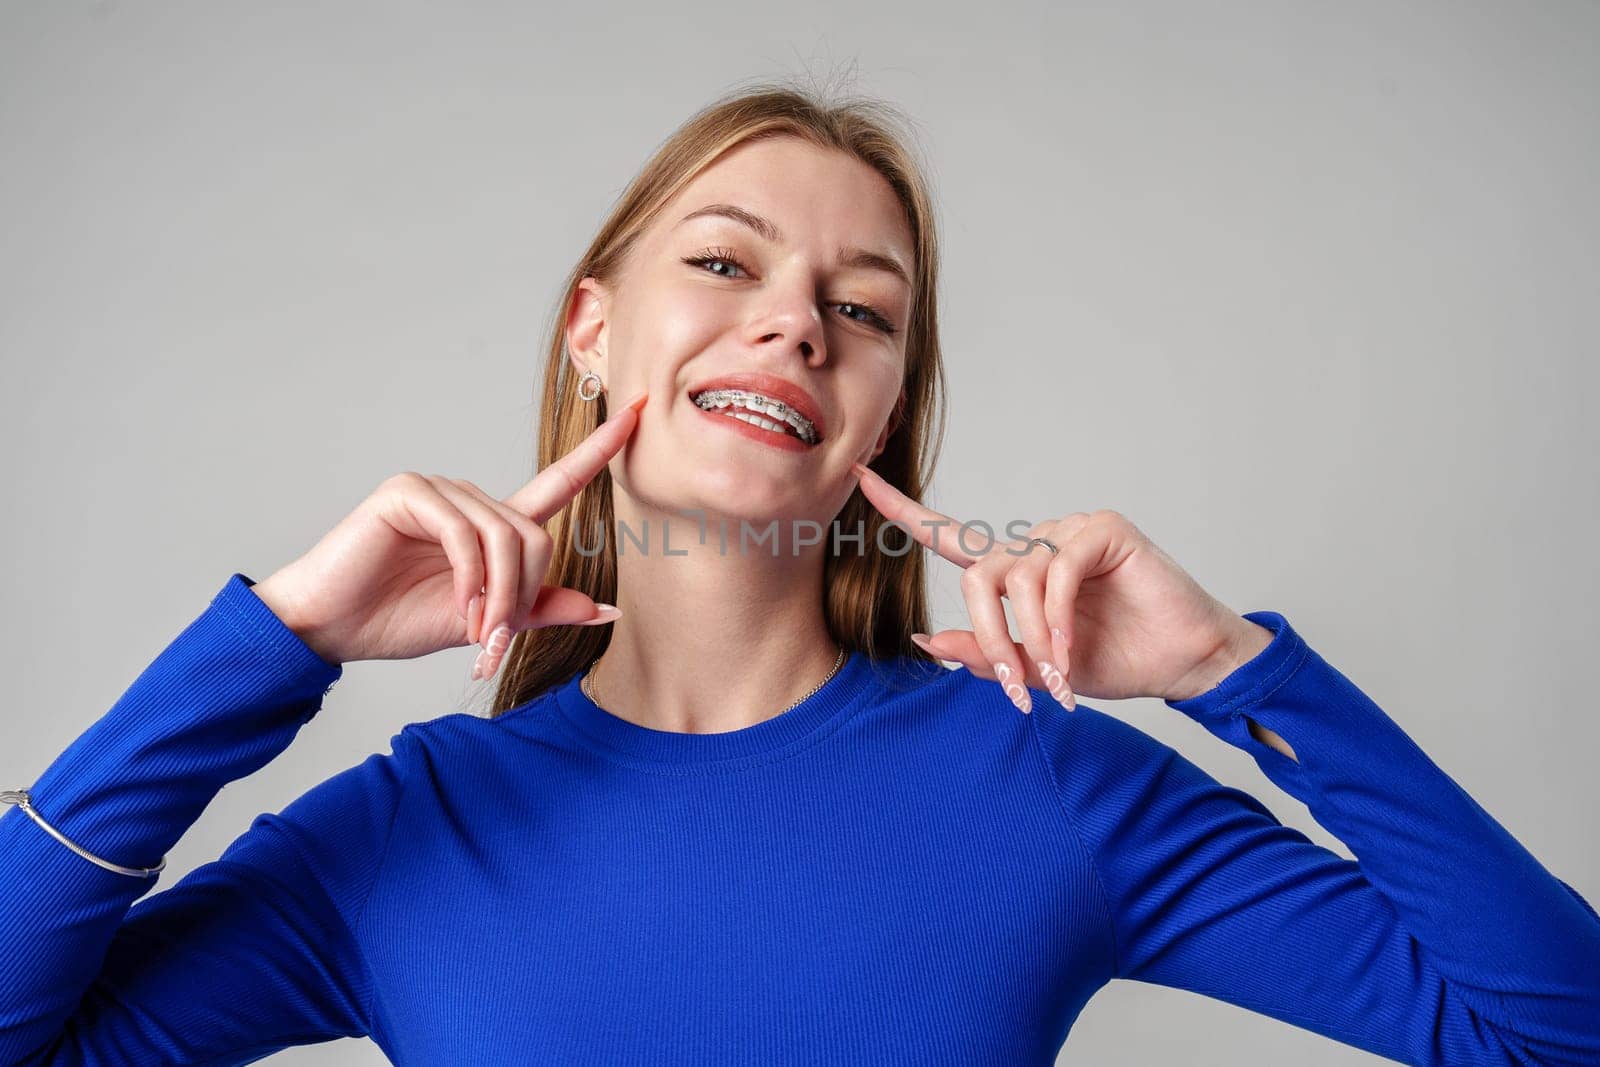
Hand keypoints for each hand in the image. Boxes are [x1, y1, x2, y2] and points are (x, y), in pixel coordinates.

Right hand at [252, 391, 647, 674]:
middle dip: (522, 595)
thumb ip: (540, 609)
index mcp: (493, 525)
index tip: (642, 412)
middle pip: (536, 535)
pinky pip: (466, 532)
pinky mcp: (409, 492)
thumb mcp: (487, 622)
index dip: (600, 450)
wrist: (334, 628)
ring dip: (498, 594)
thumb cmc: (399, 620)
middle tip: (493, 637)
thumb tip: (607, 611)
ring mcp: (439, 489)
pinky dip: (471, 576)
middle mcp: (471, 499)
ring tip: (473, 627)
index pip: (559, 481)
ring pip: (507, 536)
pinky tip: (456, 604)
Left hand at [850, 463, 1270, 713]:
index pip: (951, 538)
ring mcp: (1071, 531)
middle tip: (1018, 688)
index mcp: (1017, 572)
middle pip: (979, 574)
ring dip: (1031, 638)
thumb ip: (985, 654)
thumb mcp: (1036, 669)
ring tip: (1057, 675)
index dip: (904, 512)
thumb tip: (924, 637)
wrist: (1183, 664)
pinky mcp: (1104, 530)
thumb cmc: (1116, 660)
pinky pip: (1056, 571)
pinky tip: (1071, 650)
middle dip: (988, 637)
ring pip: (1017, 577)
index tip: (860, 478)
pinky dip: (1057, 618)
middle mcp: (1038, 544)